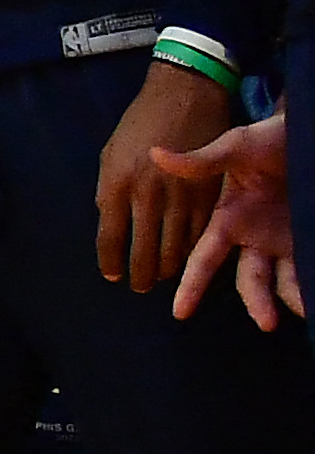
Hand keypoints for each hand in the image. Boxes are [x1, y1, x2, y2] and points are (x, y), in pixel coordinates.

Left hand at [97, 60, 234, 295]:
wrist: (183, 96)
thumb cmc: (139, 124)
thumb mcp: (109, 155)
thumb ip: (108, 192)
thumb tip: (111, 227)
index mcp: (116, 185)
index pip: (110, 239)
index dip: (111, 262)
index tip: (112, 275)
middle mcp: (148, 195)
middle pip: (143, 251)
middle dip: (140, 275)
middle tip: (138, 285)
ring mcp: (181, 195)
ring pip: (174, 248)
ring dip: (166, 267)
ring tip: (159, 275)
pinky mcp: (208, 192)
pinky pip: (199, 232)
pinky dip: (190, 249)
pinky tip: (183, 257)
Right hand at [154, 112, 298, 328]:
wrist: (308, 130)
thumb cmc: (270, 137)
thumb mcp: (236, 147)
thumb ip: (200, 161)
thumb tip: (155, 155)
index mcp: (229, 220)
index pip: (203, 259)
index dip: (190, 285)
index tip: (179, 312)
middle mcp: (253, 237)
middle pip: (251, 280)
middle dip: (258, 303)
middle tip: (267, 323)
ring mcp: (282, 240)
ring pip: (284, 280)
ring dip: (292, 298)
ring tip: (307, 310)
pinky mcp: (306, 238)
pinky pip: (306, 268)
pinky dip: (308, 285)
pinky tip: (314, 297)